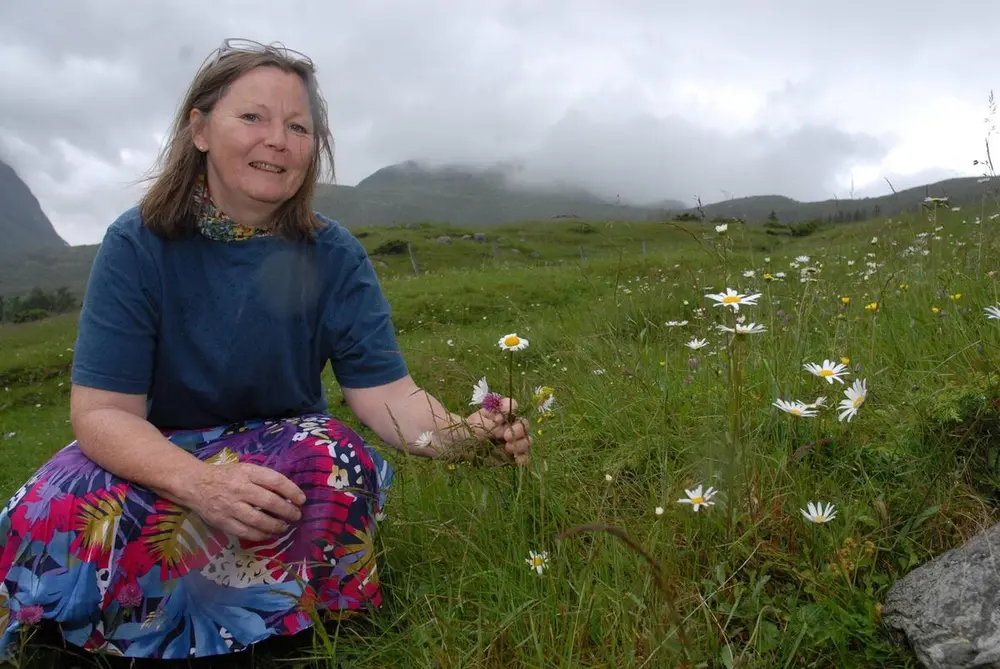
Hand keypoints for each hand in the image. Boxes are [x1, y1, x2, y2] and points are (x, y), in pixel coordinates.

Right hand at [181, 462, 306, 541]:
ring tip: (285, 526)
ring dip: (276, 526)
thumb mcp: (245, 469)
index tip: (301, 499)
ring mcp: (230, 507)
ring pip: (259, 520)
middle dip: (287, 511)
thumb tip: (288, 493)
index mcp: (247, 473)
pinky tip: (268, 534)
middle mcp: (239, 489)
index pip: (275, 481)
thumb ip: (264, 479)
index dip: (292, 491)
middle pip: (269, 502)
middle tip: (296, 515)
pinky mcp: (223, 522)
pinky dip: (261, 535)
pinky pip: (246, 532)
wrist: (195, 484)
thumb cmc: (226, 476)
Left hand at [467, 397, 531, 465]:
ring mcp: (512, 440)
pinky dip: (523, 458)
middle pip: (524, 424)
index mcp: (501, 413)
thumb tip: (506, 431)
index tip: (498, 419)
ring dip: (521, 444)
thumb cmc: (467, 430)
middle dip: (519, 430)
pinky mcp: (511, 455)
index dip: (510, 410)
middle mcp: (510, 425)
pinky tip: (518, 460)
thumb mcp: (477, 424)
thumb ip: (492, 426)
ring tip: (508, 448)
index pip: (512, 406)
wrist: (459, 446)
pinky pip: (523, 456)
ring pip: (526, 440)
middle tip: (506, 436)